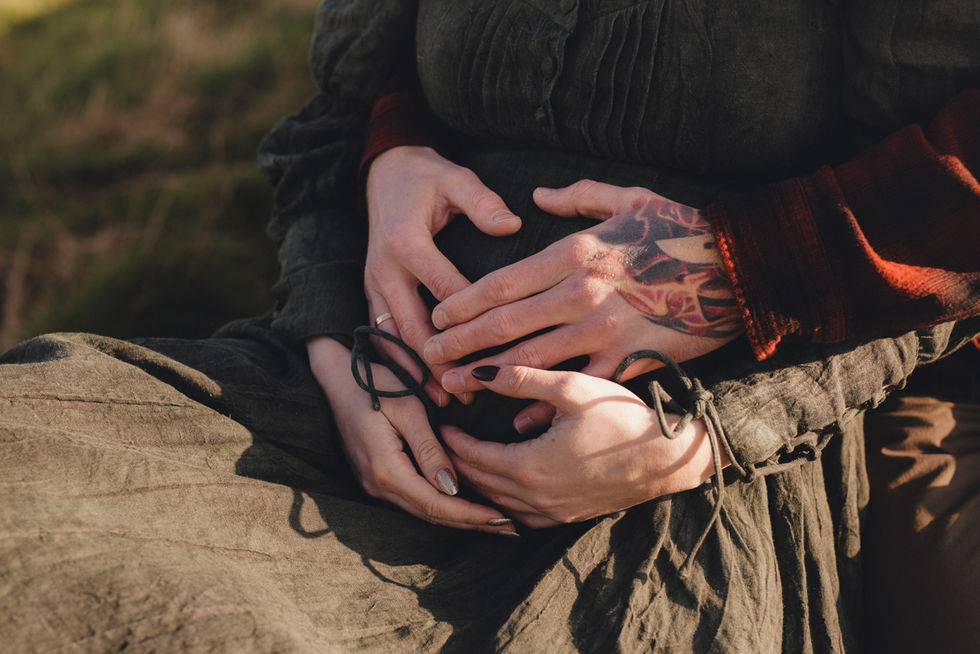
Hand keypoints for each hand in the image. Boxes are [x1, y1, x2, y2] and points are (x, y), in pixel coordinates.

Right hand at [306, 336, 516, 534]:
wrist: (336, 378)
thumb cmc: (375, 384)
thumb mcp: (408, 409)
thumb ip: (430, 449)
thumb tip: (452, 488)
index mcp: (386, 469)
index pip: (435, 504)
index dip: (470, 514)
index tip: (501, 518)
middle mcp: (377, 485)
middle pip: (430, 514)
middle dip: (470, 522)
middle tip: (509, 528)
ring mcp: (373, 484)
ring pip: (422, 510)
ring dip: (457, 517)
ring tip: (493, 520)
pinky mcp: (375, 477)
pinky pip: (413, 499)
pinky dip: (441, 505)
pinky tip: (463, 503)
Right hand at [364, 146, 520, 405]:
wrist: (384, 171)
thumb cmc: (426, 176)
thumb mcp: (455, 178)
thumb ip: (482, 202)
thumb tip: (510, 225)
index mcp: (405, 241)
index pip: (443, 290)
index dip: (470, 323)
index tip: (496, 352)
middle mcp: (384, 268)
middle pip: (412, 326)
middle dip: (440, 362)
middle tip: (470, 391)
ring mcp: (373, 283)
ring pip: (393, 338)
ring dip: (418, 370)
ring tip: (447, 399)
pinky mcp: (371, 292)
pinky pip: (382, 335)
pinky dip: (400, 361)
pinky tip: (422, 386)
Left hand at [422, 180, 742, 427]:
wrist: (741, 269)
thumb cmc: (681, 229)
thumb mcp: (629, 196)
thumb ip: (578, 195)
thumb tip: (535, 196)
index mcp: (576, 253)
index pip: (505, 282)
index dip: (464, 303)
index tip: (438, 316)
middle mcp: (583, 293)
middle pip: (507, 324)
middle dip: (462, 343)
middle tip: (427, 357)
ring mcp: (606, 330)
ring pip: (533, 359)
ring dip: (489, 375)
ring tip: (456, 386)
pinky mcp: (629, 358)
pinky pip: (579, 387)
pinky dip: (548, 403)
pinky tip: (517, 418)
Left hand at [441, 364, 724, 528]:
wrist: (667, 456)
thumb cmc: (622, 416)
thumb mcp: (571, 387)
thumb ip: (522, 378)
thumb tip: (476, 371)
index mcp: (530, 466)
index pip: (472, 456)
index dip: (452, 438)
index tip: (440, 420)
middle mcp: (536, 497)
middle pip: (480, 483)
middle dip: (457, 462)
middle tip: (442, 440)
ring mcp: (552, 513)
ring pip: (498, 503)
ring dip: (477, 484)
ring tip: (464, 459)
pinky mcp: (567, 518)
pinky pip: (521, 516)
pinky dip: (502, 502)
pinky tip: (500, 486)